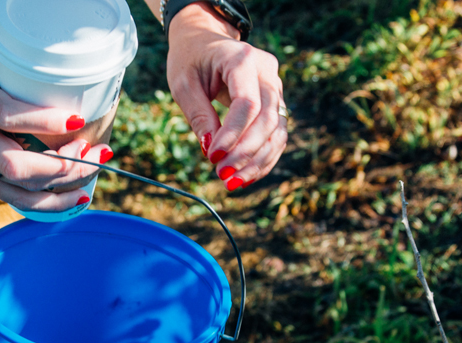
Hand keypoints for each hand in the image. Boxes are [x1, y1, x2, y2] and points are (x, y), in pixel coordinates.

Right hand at [0, 44, 110, 211]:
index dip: (47, 121)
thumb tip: (56, 76)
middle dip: (65, 164)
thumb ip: (7, 69)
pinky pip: (15, 199)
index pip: (8, 115)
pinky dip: (49, 204)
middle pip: (20, 163)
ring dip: (63, 187)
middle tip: (96, 152)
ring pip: (21, 187)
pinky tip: (76, 198)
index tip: (77, 119)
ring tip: (93, 176)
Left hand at [166, 2, 286, 190]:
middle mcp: (267, 72)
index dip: (232, 135)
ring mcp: (276, 87)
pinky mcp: (276, 103)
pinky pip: (276, 136)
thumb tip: (210, 150)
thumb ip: (199, 115)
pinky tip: (245, 177)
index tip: (211, 156)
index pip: (247, 103)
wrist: (205, 41)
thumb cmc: (191, 60)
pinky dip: (262, 159)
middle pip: (267, 119)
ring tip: (233, 183)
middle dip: (245, 152)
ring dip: (257, 162)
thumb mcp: (184, 84)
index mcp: (243, 59)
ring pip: (277, 132)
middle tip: (222, 174)